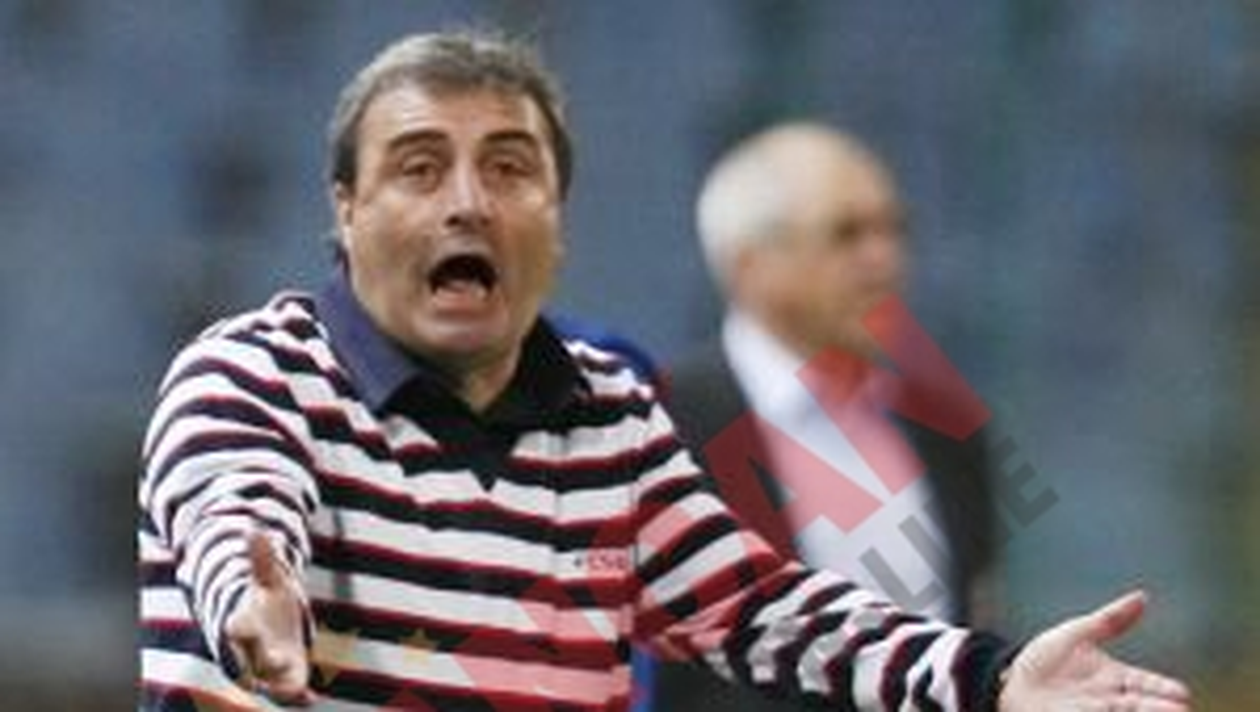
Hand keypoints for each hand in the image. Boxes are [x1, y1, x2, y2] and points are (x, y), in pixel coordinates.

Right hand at [223, 531, 315, 705]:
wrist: (269, 633)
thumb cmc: (266, 604)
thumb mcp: (269, 580)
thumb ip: (262, 559)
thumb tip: (253, 529)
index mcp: (245, 625)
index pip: (236, 627)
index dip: (237, 626)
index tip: (235, 623)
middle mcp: (251, 653)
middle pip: (251, 661)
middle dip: (261, 660)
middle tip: (275, 658)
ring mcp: (268, 671)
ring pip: (270, 685)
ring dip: (282, 688)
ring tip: (297, 691)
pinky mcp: (287, 682)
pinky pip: (291, 696)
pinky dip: (299, 699)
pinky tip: (312, 699)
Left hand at [999, 590, 1190, 710]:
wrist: (1010, 681)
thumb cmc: (1045, 659)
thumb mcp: (1078, 634)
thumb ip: (1111, 619)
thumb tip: (1142, 596)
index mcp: (1115, 678)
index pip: (1145, 684)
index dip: (1162, 689)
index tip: (1182, 693)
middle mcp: (1109, 700)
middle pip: (1140, 706)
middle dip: (1159, 709)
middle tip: (1180, 710)